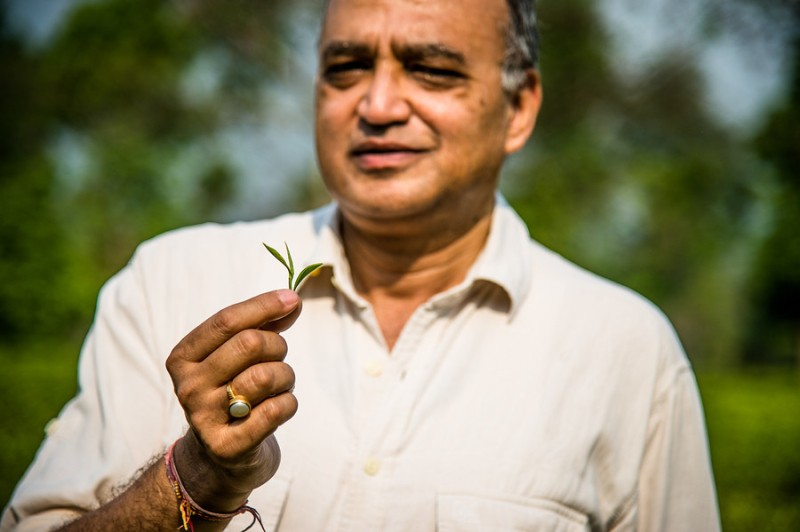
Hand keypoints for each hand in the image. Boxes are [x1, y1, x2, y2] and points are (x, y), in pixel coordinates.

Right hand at [164, 289, 300, 510]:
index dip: (263, 306)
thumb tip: (292, 301)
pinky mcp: (227, 447)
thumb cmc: (234, 393)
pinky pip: (276, 410)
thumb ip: (262, 325)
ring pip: (265, 376)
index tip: (293, 299)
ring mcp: (204, 418)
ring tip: (279, 386)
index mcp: (183, 358)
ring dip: (285, 377)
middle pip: (249, 344)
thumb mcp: (238, 357)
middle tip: (278, 359)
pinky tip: (280, 407)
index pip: (226, 321)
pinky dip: (289, 403)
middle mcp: (187, 386)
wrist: (221, 457)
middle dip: (277, 347)